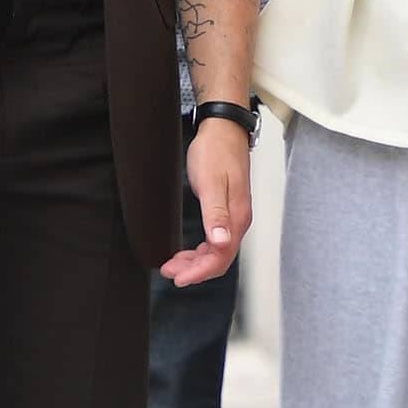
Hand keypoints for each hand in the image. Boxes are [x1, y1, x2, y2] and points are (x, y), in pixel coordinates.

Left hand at [162, 119, 252, 286]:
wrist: (223, 128)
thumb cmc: (216, 151)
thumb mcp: (211, 183)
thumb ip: (216, 214)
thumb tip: (221, 243)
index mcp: (236, 217)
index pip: (221, 256)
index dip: (200, 272)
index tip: (178, 278)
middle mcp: (238, 219)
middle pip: (219, 258)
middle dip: (194, 270)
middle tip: (169, 271)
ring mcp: (233, 214)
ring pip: (217, 250)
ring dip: (195, 261)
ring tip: (172, 264)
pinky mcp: (226, 208)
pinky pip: (215, 239)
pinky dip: (200, 250)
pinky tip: (186, 251)